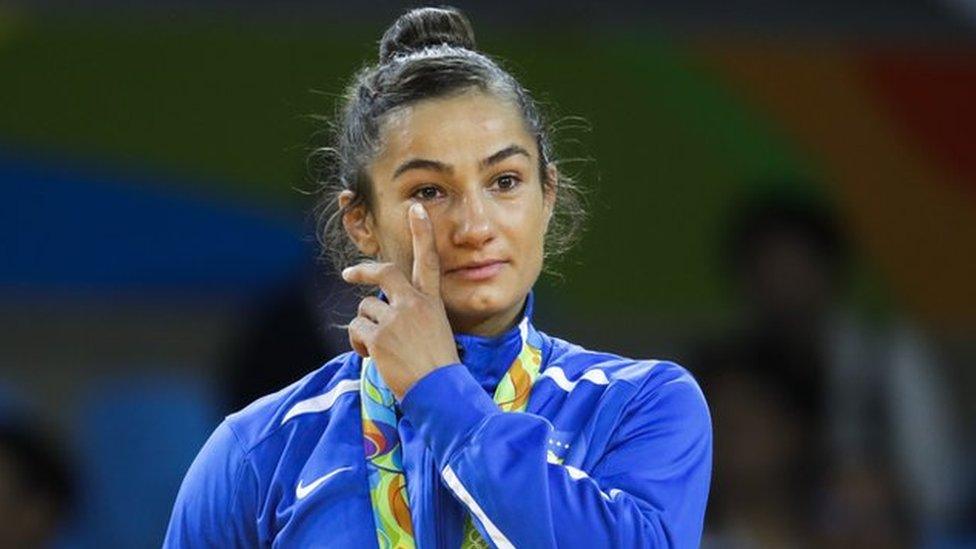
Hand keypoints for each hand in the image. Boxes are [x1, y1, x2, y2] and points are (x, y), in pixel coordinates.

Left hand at [342, 203, 459, 398]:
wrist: (439, 391)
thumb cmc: (439, 368)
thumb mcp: (435, 331)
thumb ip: (412, 315)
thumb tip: (382, 311)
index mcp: (432, 302)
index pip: (428, 260)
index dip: (422, 232)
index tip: (416, 208)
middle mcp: (414, 304)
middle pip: (384, 273)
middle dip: (363, 272)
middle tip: (348, 275)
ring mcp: (396, 318)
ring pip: (365, 310)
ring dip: (366, 329)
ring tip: (382, 350)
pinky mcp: (379, 335)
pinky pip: (356, 331)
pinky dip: (360, 345)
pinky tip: (375, 358)